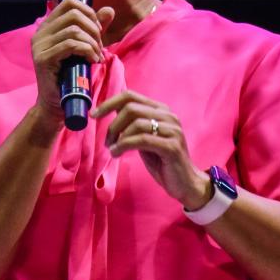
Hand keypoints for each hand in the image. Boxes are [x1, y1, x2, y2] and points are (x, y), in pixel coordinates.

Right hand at [30, 0, 114, 125]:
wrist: (57, 103)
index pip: (69, 2)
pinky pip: (71, 44)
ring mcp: (39, 45)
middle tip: (99, 46)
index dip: (89, 11)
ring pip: (74, 30)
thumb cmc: (71, 75)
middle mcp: (40, 32)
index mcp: (48, 26)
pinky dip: (87, 50)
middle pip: (74, 13)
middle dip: (93, 28)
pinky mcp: (43, 58)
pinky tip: (92, 60)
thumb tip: (109, 10)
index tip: (97, 29)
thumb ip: (95, 28)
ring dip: (92, 42)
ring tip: (97, 56)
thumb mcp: (86, 47)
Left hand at [92, 91, 210, 209]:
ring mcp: (172, 130)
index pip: (130, 96)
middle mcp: (168, 115)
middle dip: (113, 125)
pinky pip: (141, 139)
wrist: (185, 184)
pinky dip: (124, 145)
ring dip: (117, 137)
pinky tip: (118, 153)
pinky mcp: (171, 146)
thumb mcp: (144, 139)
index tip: (94, 114)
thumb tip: (111, 112)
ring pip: (135, 123)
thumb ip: (132, 125)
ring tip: (113, 150)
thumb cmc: (162, 161)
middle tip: (107, 142)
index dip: (109, 103)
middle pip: (130, 107)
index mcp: (161, 110)